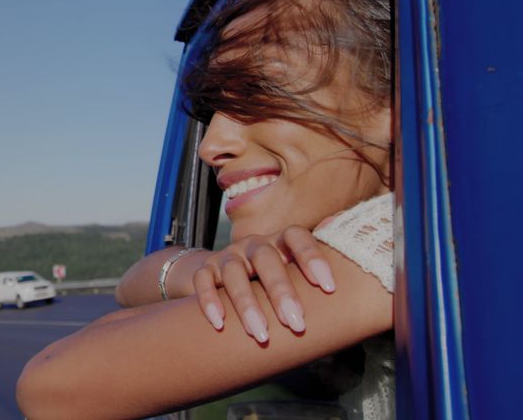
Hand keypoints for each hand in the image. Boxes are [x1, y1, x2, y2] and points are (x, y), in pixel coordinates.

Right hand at [192, 220, 337, 342]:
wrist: (219, 271)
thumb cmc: (268, 277)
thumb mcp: (293, 271)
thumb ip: (319, 274)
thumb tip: (369, 273)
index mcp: (280, 241)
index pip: (297, 237)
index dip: (313, 258)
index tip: (329, 287)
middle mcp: (253, 245)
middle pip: (266, 260)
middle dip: (281, 292)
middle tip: (296, 322)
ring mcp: (228, 256)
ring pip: (234, 274)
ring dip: (247, 305)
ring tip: (260, 334)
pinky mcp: (204, 270)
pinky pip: (203, 282)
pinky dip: (209, 302)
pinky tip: (220, 323)